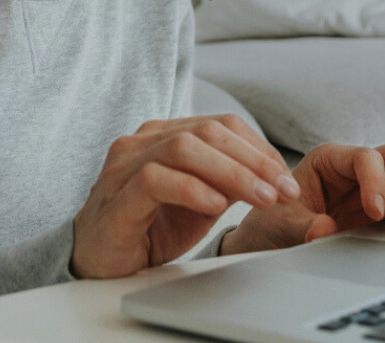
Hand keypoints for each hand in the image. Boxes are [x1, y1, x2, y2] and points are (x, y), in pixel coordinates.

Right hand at [72, 115, 297, 279]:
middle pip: (207, 131)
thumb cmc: (148, 227)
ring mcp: (124, 166)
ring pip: (183, 148)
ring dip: (232, 173)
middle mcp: (142, 142)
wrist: (99, 260)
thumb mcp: (199, 201)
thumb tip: (272, 175)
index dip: (259, 148)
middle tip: (283, 191)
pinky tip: (216, 206)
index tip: (286, 178)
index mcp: (163, 135)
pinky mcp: (116, 197)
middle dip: (254, 160)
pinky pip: (155, 180)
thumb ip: (227, 181)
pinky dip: (192, 189)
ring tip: (261, 198)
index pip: (221, 124)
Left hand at [221, 141, 384, 255]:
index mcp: (328, 160)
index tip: (375, 212)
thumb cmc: (273, 222)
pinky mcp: (381, 207)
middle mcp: (353, 167)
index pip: (365, 157)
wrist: (273, 241)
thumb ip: (302, 226)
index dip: (376, 182)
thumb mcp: (281, 225)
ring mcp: (371, 185)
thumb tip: (324, 230)